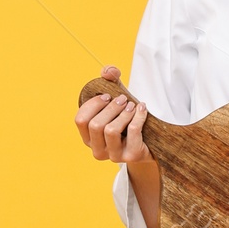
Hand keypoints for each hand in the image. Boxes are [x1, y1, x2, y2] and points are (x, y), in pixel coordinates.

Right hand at [77, 67, 160, 227]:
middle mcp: (98, 150)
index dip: (92, 105)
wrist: (148, 145)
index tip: (106, 96)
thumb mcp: (116, 101)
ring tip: (131, 105)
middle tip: (122, 99)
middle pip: (96, 125)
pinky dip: (138, 116)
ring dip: (123, 113)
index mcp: (88, 138)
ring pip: (111, 130)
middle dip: (110, 108)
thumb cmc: (127, 122)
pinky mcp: (131, 156)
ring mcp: (114, 156)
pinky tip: (142, 108)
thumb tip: (108, 71)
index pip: (80, 120)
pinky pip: (133, 131)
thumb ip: (110, 81)